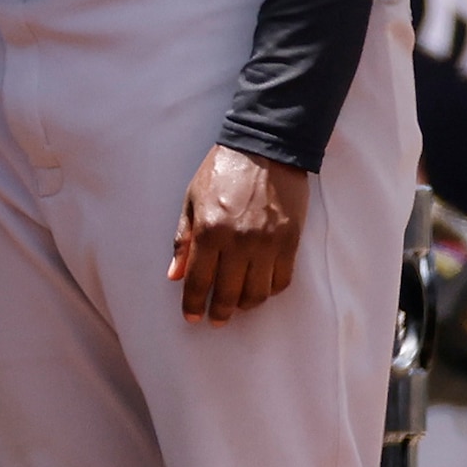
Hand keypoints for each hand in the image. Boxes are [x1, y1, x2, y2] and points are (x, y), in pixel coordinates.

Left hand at [168, 145, 310, 321]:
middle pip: (228, 294)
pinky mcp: (290, 241)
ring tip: (237, 306)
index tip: (192, 316)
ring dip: (245, 306)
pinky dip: (269, 291)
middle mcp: (239, 241)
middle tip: (215, 319)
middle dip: (219, 312)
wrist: (266, 148)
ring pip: (257, 293)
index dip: (193, 305)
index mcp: (209, 230)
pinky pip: (281, 280)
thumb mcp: (192, 199)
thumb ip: (184, 239)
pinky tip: (260, 289)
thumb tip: (176, 274)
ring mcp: (267, 243)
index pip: (199, 281)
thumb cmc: (224, 170)